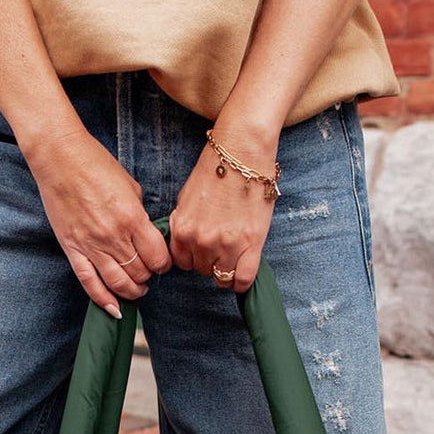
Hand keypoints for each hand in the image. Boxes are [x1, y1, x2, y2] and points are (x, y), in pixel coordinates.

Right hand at [24, 120, 172, 316]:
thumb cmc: (95, 164)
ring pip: (119, 284)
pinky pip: (90, 284)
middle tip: (149, 272)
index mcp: (132, 218)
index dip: (164, 264)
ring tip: (137, 288)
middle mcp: (113, 236)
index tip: (163, 262)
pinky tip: (115, 309)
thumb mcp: (130, 186)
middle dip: (149, 276)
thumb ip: (141, 214)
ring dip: (133, 291)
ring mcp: (91, 246)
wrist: (59, 158)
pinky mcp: (72, 249)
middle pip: (140, 273)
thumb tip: (147, 234)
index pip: (158, 257)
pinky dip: (104, 301)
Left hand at [168, 114, 280, 293]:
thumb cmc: (215, 170)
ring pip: (222, 277)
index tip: (203, 250)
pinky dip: (242, 280)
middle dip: (210, 261)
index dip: (193, 257)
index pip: (183, 263)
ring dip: (227, 267)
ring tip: (234, 251)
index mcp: (183, 230)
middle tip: (222, 244)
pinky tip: (243, 269)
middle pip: (203, 270)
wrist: (241, 152)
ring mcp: (226, 245)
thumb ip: (183, 224)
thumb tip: (185, 241)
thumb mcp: (186, 198)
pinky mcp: (251, 245)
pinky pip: (243, 279)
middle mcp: (201, 241)